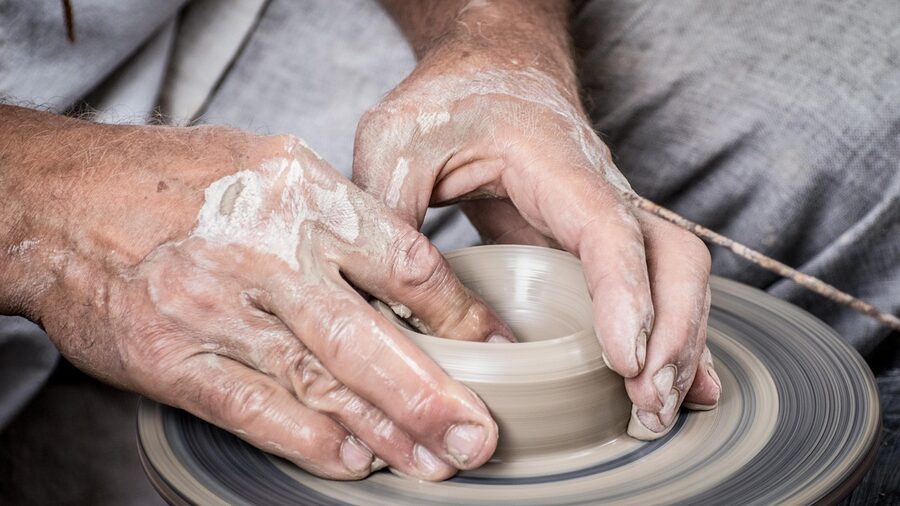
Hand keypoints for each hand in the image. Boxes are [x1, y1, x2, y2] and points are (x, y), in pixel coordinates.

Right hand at [0, 106, 513, 479]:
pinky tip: (353, 458)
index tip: (494, 348)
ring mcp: (217, 310)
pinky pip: (254, 408)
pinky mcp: (174, 359)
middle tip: (477, 436)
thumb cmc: (182, 181)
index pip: (404, 262)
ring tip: (430, 460)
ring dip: (382, 429)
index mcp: (302, 194)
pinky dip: (307, 439)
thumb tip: (412, 277)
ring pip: (318, 383)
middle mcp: (265, 252)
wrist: (67, 201)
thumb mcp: (274, 165)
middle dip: (430, 394)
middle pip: (366, 338)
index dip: (458, 314)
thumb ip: (341, 218)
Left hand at [355, 0, 720, 438]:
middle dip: (674, 334)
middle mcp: (599, 189)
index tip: (625, 360)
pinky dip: (671, 335)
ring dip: (681, 344)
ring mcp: (607, 215)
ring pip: (677, 275)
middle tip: (646, 405)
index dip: (625, 296)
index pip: (609, 229)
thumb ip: (388, 210)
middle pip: (673, 257)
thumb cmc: (447, 99)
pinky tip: (671, 383)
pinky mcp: (596, 240)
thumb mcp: (395, 140)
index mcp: (554, 162)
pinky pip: (653, 284)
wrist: (489, 67)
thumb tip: (389, 301)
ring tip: (656, 413)